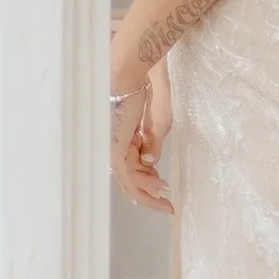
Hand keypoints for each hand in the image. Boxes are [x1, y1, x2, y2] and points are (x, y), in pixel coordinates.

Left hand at [110, 58, 172, 214]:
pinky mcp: (115, 147)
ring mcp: (113, 146)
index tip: (162, 188)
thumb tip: (149, 163)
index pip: (130, 167)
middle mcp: (114, 144)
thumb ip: (152, 142)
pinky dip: (142, 185)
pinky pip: (126, 174)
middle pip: (128, 178)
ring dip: (148, 193)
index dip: (145, 181)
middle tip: (165, 205)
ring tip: (165, 200)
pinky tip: (158, 190)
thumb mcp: (155, 121)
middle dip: (148, 194)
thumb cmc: (144, 88)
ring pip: (128, 181)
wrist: (132, 72)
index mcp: (122, 136)